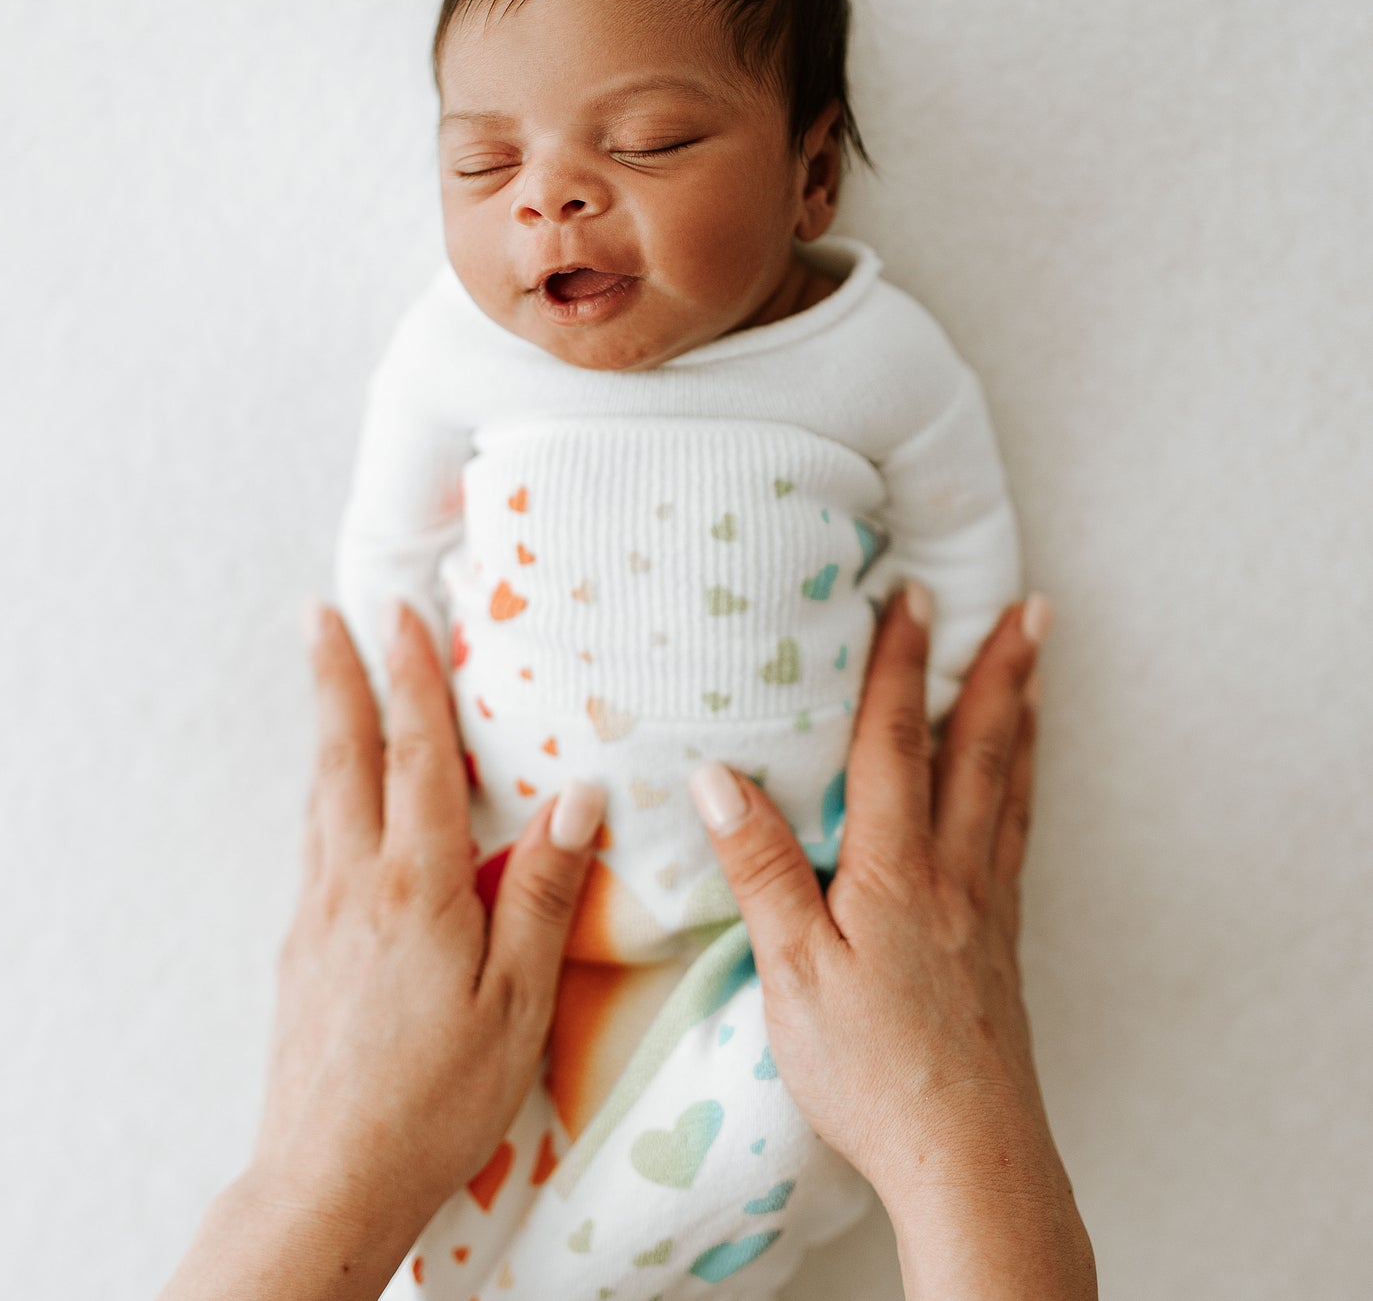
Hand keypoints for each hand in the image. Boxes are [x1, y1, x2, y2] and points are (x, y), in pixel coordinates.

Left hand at [160, 601, 604, 1300]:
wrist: (327, 1180)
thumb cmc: (439, 1098)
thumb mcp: (518, 1001)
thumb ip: (542, 893)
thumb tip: (578, 798)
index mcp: (415, 886)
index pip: (415, 756)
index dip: (410, 679)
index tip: (398, 614)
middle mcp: (354, 884)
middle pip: (344, 757)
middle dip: (337, 678)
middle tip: (322, 613)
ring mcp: (316, 916)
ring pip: (321, 798)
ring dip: (327, 728)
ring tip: (327, 682)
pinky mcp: (298, 952)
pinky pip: (314, 843)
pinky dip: (324, 792)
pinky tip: (332, 800)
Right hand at [689, 586, 1095, 1298]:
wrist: (970, 1157)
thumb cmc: (871, 1070)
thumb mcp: (792, 971)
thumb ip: (761, 868)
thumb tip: (718, 776)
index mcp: (895, 868)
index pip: (894, 742)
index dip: (897, 664)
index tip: (910, 595)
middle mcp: (954, 872)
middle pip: (979, 750)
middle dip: (997, 670)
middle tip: (1028, 607)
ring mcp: (986, 908)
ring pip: (1008, 790)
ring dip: (1022, 719)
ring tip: (1035, 671)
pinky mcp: (1000, 946)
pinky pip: (1016, 839)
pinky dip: (1022, 789)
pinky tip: (1016, 789)